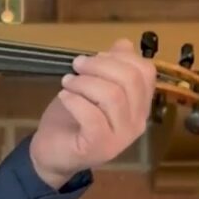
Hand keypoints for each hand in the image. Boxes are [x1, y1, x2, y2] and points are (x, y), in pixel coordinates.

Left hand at [29, 38, 155, 188]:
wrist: (52, 154)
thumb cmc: (72, 120)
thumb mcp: (91, 87)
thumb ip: (109, 68)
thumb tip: (124, 44)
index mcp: (139, 105)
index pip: (145, 72)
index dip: (120, 57)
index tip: (94, 57)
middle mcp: (137, 122)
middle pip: (130, 80)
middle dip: (100, 66)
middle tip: (76, 66)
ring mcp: (121, 137)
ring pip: (112, 96)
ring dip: (85, 82)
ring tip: (67, 82)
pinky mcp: (100, 146)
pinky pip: (93, 116)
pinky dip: (76, 101)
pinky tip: (64, 97)